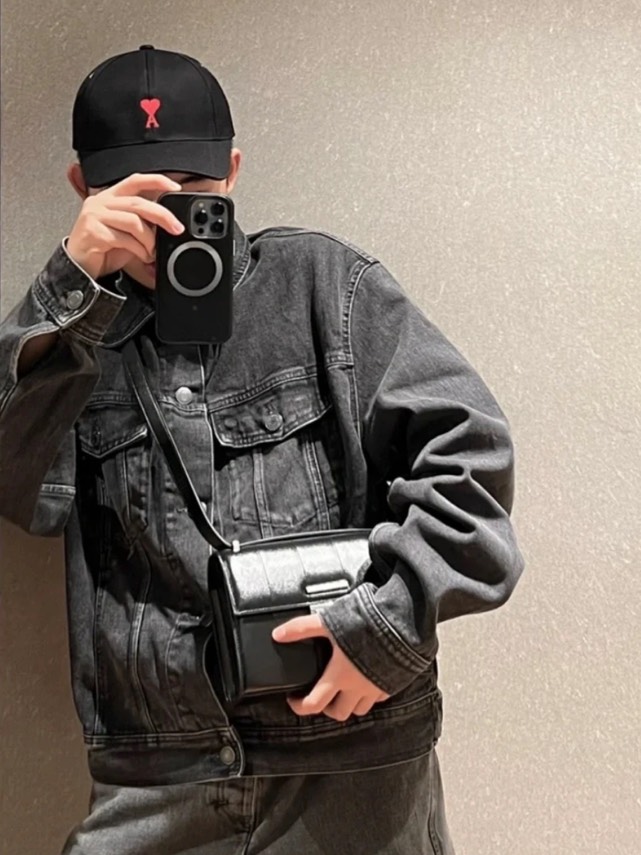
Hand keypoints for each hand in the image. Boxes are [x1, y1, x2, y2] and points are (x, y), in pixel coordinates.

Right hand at [66, 173, 185, 281]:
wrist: (80, 269)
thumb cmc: (104, 249)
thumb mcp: (127, 233)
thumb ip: (143, 224)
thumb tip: (169, 225)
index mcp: (110, 197)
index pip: (134, 181)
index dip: (156, 181)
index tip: (175, 187)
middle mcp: (101, 203)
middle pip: (138, 203)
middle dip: (162, 215)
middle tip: (177, 228)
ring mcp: (94, 216)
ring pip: (133, 222)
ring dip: (149, 239)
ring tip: (152, 251)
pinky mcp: (93, 232)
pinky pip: (124, 239)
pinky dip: (139, 250)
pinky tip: (143, 257)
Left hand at [272, 614, 389, 720]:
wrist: (401, 624)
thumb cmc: (365, 624)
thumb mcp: (328, 623)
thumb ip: (302, 629)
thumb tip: (278, 634)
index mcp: (338, 676)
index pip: (314, 704)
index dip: (299, 707)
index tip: (294, 699)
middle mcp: (356, 687)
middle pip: (338, 713)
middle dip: (326, 708)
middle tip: (320, 694)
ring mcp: (375, 688)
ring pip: (359, 709)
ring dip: (348, 703)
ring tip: (342, 689)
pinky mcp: (391, 683)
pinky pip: (378, 697)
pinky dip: (369, 694)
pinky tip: (365, 679)